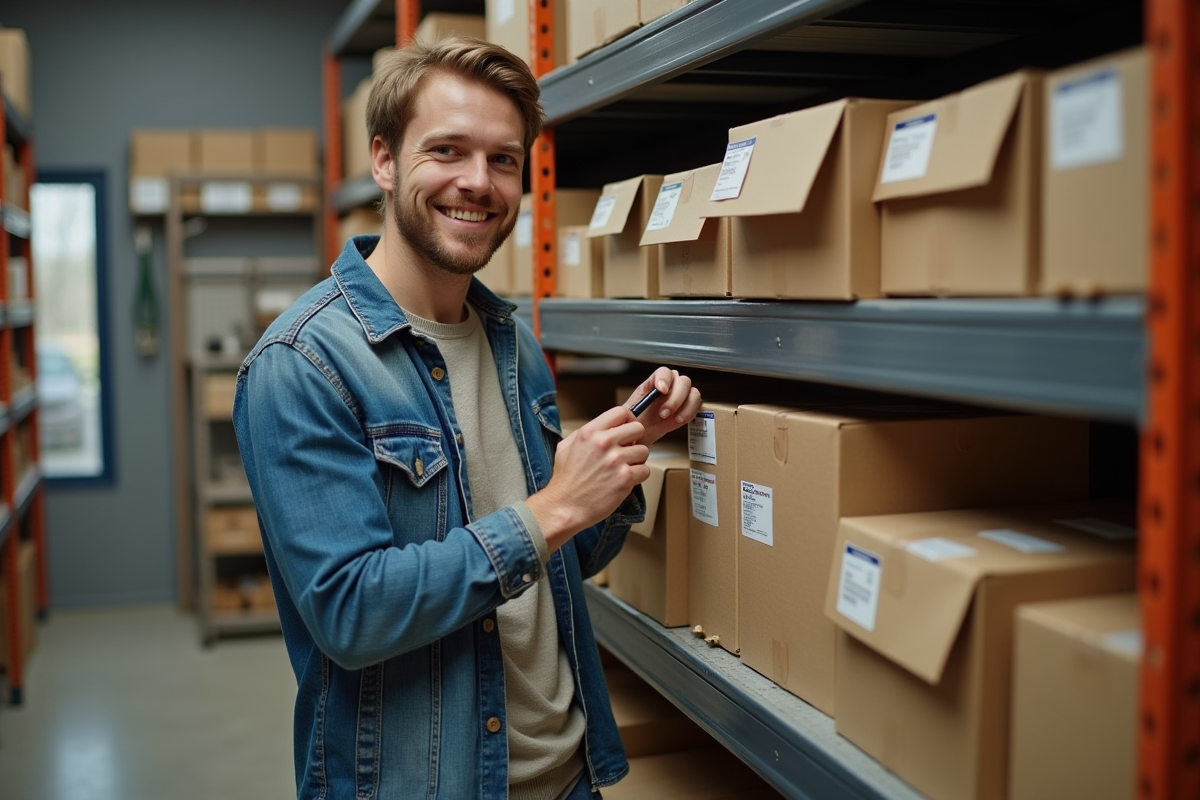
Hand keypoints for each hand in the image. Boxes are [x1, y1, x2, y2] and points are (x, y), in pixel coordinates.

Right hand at [526, 406, 650, 552]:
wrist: (564, 506)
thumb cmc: (565, 480)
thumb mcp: (566, 447)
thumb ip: (586, 433)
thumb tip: (604, 427)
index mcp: (590, 432)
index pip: (621, 412)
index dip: (626, 421)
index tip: (625, 431)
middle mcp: (604, 443)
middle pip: (638, 428)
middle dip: (635, 439)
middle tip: (627, 450)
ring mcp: (616, 460)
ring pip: (644, 450)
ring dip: (637, 460)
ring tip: (623, 468)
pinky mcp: (625, 478)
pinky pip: (645, 470)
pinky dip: (638, 476)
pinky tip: (624, 480)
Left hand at [624, 367, 701, 445]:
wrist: (640, 434)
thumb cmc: (634, 421)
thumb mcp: (628, 412)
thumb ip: (632, 406)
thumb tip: (634, 404)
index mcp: (654, 382)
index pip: (664, 372)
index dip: (664, 379)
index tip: (661, 390)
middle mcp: (670, 386)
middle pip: (682, 381)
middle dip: (675, 398)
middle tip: (664, 413)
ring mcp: (681, 396)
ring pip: (692, 392)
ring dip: (685, 406)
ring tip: (673, 419)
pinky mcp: (688, 408)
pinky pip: (696, 405)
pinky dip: (689, 413)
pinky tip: (678, 420)